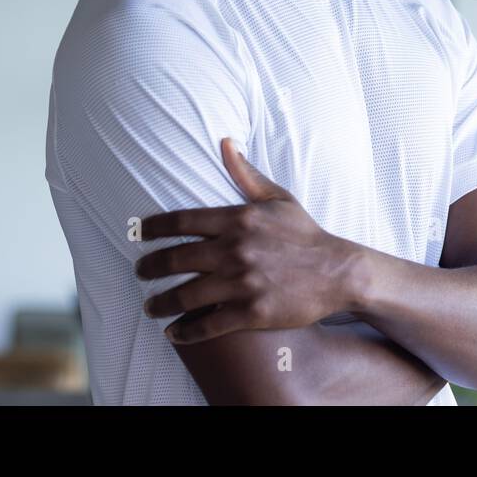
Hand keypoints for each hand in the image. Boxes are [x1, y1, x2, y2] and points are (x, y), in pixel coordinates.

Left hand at [135, 138, 357, 343]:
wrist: (338, 272)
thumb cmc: (306, 234)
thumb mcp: (278, 199)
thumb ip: (246, 175)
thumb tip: (225, 143)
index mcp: (238, 219)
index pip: (181, 222)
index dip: (152, 228)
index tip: (138, 234)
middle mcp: (235, 250)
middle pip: (175, 259)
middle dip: (149, 268)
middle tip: (139, 272)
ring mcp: (242, 282)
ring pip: (185, 296)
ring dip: (161, 303)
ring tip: (151, 306)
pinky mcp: (252, 312)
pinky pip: (208, 325)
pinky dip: (185, 331)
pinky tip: (174, 333)